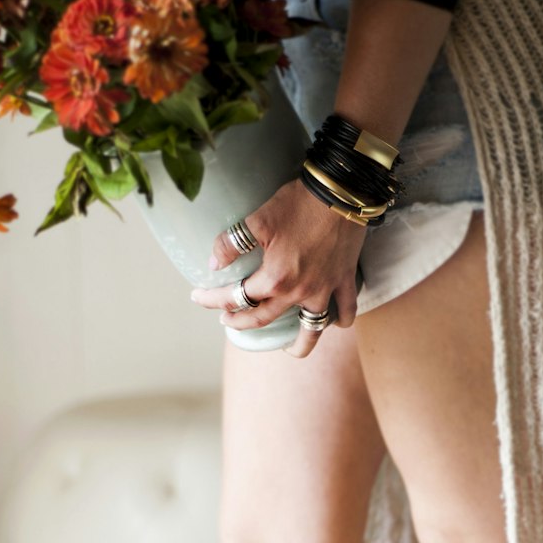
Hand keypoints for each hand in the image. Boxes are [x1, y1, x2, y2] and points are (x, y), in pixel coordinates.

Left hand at [189, 177, 365, 358]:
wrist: (341, 192)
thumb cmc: (299, 203)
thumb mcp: (258, 220)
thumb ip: (232, 244)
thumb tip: (214, 264)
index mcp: (275, 279)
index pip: (236, 297)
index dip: (212, 299)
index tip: (197, 296)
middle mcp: (299, 291)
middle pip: (265, 318)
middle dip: (241, 322)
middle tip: (227, 320)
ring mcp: (324, 289)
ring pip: (312, 328)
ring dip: (301, 343)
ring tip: (291, 351)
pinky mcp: (344, 280)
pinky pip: (346, 309)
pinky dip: (340, 319)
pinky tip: (335, 322)